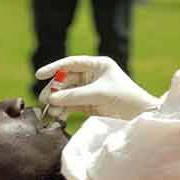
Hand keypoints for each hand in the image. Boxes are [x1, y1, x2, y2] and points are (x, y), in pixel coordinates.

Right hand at [36, 56, 159, 120]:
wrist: (140, 116)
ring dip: (57, 102)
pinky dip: (63, 110)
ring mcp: (89, 90)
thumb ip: (74, 96)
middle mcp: (92, 76)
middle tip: (44, 101)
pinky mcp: (89, 104)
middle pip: (66, 80)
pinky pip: (71, 105)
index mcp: (97, 65)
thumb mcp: (98, 94)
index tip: (39, 75)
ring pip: (67, 94)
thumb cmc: (124, 98)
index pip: (71, 63)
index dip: (54, 68)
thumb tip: (51, 99)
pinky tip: (58, 116)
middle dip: (55, 90)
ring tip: (50, 112)